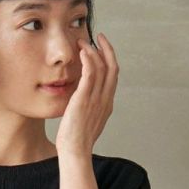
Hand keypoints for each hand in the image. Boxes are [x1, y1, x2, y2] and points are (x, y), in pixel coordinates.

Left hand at [54, 30, 118, 159]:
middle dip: (107, 48)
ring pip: (101, 67)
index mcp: (107, 104)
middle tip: (98, 36)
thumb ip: (90, 107)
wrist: (75, 151)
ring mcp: (96, 99)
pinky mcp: (84, 99)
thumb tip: (84, 98)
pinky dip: (88, 59)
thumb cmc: (77, 140)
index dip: (109, 58)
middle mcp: (105, 99)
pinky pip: (90, 74)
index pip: (113, 75)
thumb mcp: (89, 120)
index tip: (102, 47)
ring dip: (93, 51)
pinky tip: (82, 52)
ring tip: (83, 42)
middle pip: (112, 67)